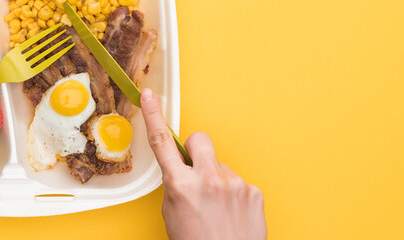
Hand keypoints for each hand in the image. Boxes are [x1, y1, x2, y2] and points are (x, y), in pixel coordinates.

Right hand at [140, 88, 266, 239]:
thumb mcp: (173, 215)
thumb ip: (176, 187)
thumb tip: (183, 174)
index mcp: (181, 186)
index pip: (162, 142)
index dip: (153, 115)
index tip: (149, 95)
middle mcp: (209, 180)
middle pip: (199, 140)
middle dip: (195, 149)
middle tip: (194, 170)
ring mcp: (234, 184)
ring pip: (220, 166)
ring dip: (216, 181)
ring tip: (216, 209)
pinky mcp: (253, 192)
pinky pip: (238, 183)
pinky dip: (233, 195)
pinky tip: (231, 214)